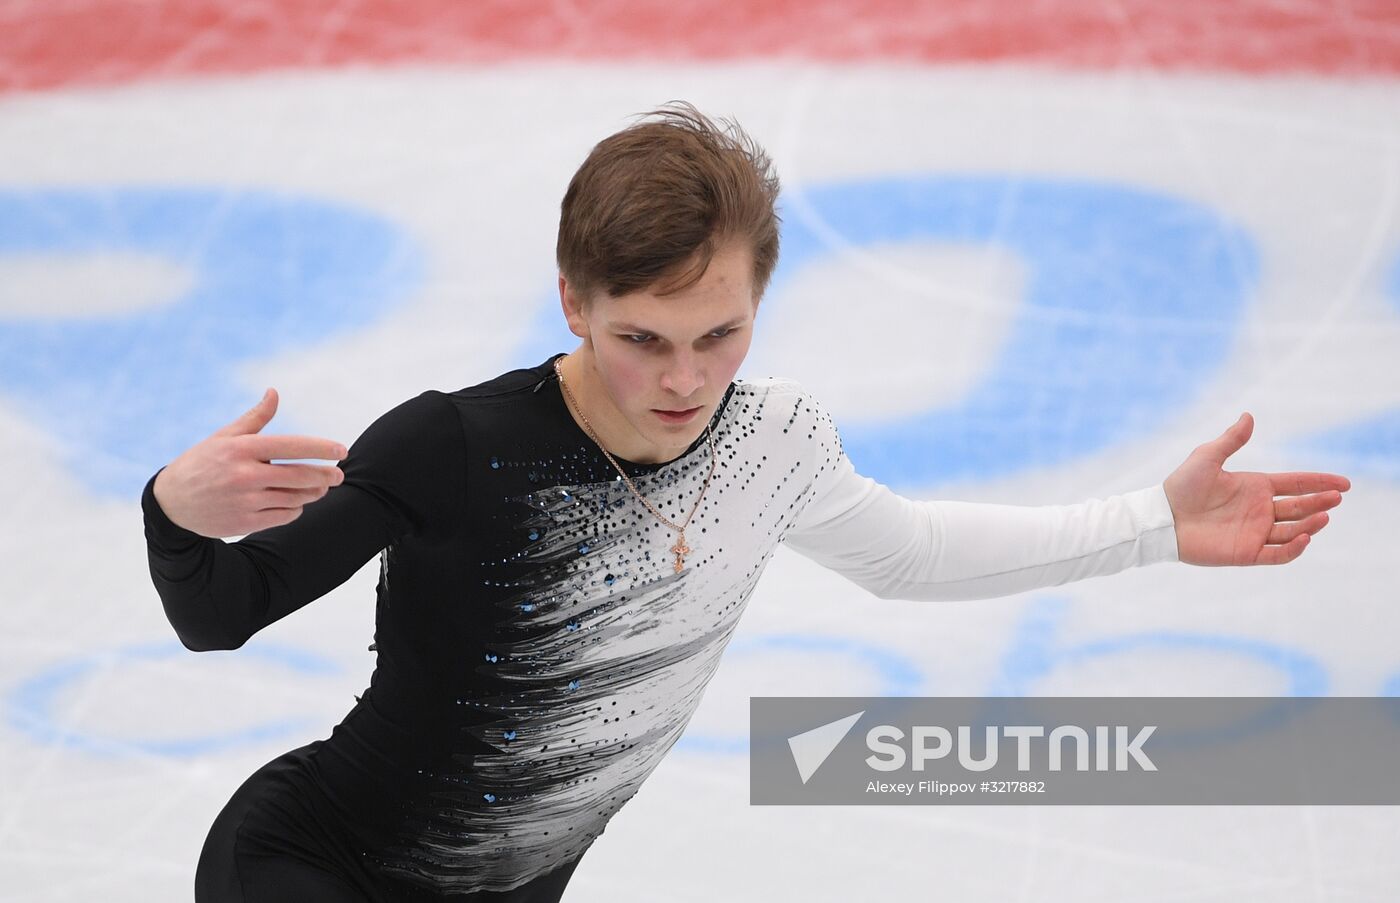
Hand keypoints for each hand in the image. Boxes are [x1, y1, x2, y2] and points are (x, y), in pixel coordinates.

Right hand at [152, 388, 347, 537]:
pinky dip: (295, 509)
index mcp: (242, 449)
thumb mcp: (224, 437)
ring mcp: (246, 501)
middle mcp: (245, 475)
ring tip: (320, 487)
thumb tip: (275, 392)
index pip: (292, 446)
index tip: (342, 451)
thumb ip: (255, 418)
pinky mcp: (245, 523)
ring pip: (296, 498)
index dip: (321, 448)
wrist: (171, 503)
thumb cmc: (203, 462)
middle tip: (339, 475)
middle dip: (326, 475)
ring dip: (313, 492)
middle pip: (300, 476)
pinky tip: (295, 502)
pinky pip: (284, 515)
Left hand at [1162, 412, 1349, 565]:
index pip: (1295, 484)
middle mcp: (1259, 510)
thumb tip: (1249, 416)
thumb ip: (1231, 440)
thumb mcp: (1207, 457)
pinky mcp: (1246, 553)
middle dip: (1320, 502)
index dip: (1320, 483)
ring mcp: (1255, 532)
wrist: (1162, 517)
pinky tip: (1304, 536)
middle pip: (1300, 507)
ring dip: (1311, 524)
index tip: (1344, 484)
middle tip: (1337, 498)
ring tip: (1324, 516)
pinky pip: (1277, 554)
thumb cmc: (1182, 486)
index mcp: (1255, 487)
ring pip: (1293, 530)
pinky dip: (1294, 548)